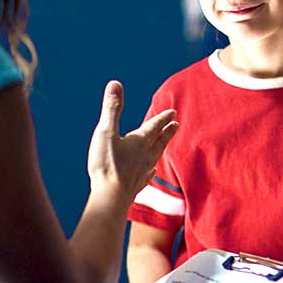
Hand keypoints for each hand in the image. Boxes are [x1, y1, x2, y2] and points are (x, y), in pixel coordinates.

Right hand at [87, 81, 177, 198]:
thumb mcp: (106, 132)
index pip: (154, 127)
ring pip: (155, 158)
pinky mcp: (135, 186)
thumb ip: (111, 108)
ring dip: (160, 149)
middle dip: (167, 132)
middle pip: (159, 142)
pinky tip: (152, 172)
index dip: (163, 119)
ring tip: (164, 145)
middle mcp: (145, 157)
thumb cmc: (107, 165)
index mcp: (140, 142)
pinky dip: (150, 170)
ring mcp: (141, 173)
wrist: (110, 198)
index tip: (173, 113)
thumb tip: (115, 84)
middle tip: (176, 126)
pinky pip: (146, 175)